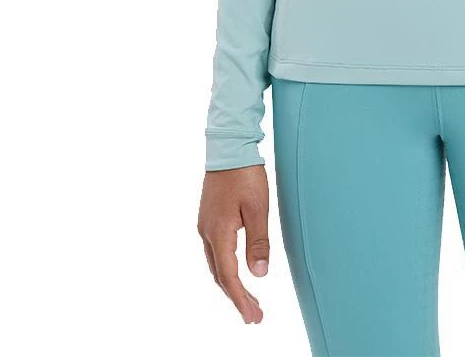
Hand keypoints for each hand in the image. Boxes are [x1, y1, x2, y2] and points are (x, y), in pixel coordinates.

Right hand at [197, 165, 270, 323]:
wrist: (228, 147)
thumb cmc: (245, 174)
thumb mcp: (258, 207)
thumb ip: (258, 241)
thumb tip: (259, 274)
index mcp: (219, 232)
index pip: (229, 276)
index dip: (241, 299)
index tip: (252, 317)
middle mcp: (207, 232)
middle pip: (219, 275)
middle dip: (236, 297)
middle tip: (253, 315)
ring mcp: (205, 225)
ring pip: (215, 264)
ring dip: (230, 284)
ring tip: (248, 299)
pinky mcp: (208, 218)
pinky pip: (215, 252)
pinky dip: (225, 268)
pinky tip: (235, 271)